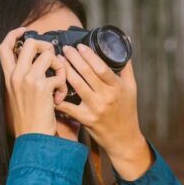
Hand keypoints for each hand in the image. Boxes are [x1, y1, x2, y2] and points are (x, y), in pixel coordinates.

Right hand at [0, 27, 68, 137]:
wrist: (32, 138)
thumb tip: (38, 62)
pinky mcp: (42, 87)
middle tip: (52, 61)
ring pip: (50, 55)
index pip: (4, 47)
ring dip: (60, 67)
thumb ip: (23, 78)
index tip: (24, 31)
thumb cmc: (28, 120)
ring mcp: (28, 80)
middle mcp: (16, 75)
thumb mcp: (18, 96)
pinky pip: (59, 75)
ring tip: (58, 83)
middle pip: (31, 43)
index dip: (14, 34)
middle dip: (46, 47)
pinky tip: (58, 99)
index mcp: (8, 77)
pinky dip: (63, 86)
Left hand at [54, 44, 151, 177]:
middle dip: (73, 58)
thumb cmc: (127, 111)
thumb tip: (124, 47)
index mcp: (117, 87)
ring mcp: (95, 108)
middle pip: (86, 73)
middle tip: (65, 49)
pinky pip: (68, 106)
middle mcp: (106, 97)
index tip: (79, 46)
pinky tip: (51, 86)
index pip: (101, 67)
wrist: (124, 138)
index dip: (89, 55)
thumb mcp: (131, 88)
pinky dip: (59, 96)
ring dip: (65, 71)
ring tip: (58, 61)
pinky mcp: (86, 119)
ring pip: (76, 85)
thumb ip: (126, 68)